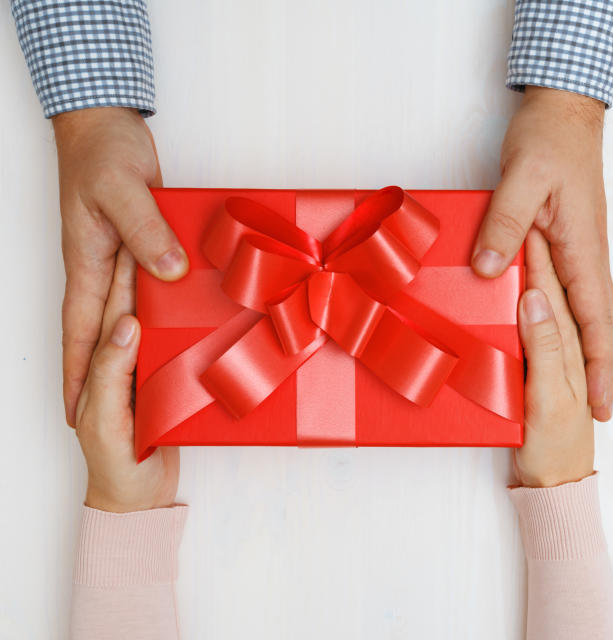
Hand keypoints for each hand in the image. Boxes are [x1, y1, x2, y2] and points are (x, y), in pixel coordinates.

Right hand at [53, 107, 187, 426]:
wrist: (106, 125)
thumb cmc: (103, 153)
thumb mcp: (124, 190)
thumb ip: (146, 232)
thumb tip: (167, 273)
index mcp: (87, 263)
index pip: (79, 331)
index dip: (77, 374)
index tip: (74, 413)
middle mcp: (98, 268)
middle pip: (95, 334)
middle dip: (95, 377)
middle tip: (106, 418)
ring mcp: (116, 258)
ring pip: (119, 315)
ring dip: (123, 350)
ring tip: (139, 388)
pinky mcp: (135, 246)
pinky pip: (141, 289)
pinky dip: (149, 313)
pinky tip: (169, 329)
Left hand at [75, 249, 179, 512]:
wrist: (139, 502)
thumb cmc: (114, 466)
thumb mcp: (107, 420)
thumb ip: (111, 372)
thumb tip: (126, 324)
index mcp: (98, 367)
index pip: (109, 312)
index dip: (120, 279)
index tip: (136, 244)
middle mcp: (120, 363)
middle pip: (132, 310)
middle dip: (142, 278)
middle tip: (164, 241)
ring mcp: (144, 373)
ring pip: (156, 324)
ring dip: (166, 297)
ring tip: (183, 263)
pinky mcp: (168, 385)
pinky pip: (175, 346)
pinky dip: (184, 325)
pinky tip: (198, 308)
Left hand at [472, 86, 612, 420]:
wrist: (565, 113)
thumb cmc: (550, 141)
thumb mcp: (522, 179)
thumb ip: (506, 225)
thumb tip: (490, 271)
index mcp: (583, 250)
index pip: (597, 321)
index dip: (600, 365)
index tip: (601, 402)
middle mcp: (589, 258)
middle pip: (602, 326)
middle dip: (604, 371)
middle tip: (600, 411)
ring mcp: (583, 253)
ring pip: (593, 314)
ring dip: (594, 352)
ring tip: (587, 389)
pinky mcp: (571, 245)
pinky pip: (578, 296)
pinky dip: (580, 327)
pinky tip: (563, 338)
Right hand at [514, 229, 593, 487]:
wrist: (556, 490)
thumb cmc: (557, 447)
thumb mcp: (549, 396)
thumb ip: (545, 345)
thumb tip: (534, 299)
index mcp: (573, 344)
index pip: (551, 289)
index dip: (536, 258)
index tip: (519, 225)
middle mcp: (566, 344)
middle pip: (547, 293)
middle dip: (531, 263)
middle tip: (507, 229)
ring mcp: (552, 357)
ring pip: (539, 307)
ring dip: (524, 282)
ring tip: (503, 254)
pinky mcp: (538, 372)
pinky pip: (529, 328)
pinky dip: (519, 307)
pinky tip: (505, 301)